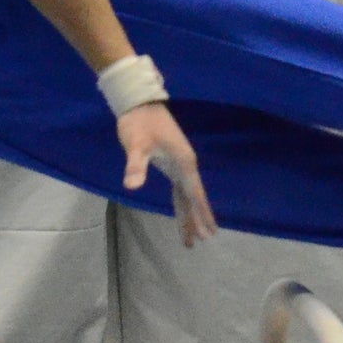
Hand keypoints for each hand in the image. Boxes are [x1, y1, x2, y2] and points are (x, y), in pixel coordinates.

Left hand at [118, 102, 217, 247]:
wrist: (139, 103)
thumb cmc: (139, 123)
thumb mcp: (136, 145)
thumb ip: (136, 165)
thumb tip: (132, 186)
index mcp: (183, 162)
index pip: (194, 193)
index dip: (202, 213)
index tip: (210, 231)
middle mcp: (186, 165)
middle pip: (193, 197)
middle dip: (197, 219)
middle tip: (203, 239)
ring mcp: (179, 164)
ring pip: (186, 195)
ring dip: (189, 214)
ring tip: (191, 237)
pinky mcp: (170, 163)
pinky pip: (179, 189)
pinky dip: (181, 203)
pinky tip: (182, 213)